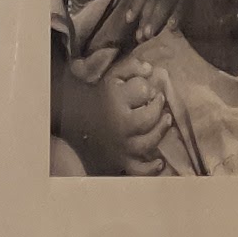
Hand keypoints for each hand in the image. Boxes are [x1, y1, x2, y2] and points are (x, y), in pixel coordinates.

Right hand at [55, 44, 164, 173]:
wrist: (71, 119)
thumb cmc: (95, 96)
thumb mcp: (110, 75)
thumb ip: (130, 67)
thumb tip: (150, 70)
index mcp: (114, 100)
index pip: (142, 90)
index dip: (148, 88)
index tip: (149, 89)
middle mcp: (118, 124)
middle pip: (148, 118)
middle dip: (157, 107)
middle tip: (158, 101)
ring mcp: (120, 145)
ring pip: (148, 142)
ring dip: (161, 131)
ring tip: (166, 119)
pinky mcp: (120, 161)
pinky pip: (138, 170)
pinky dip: (150, 168)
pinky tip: (159, 161)